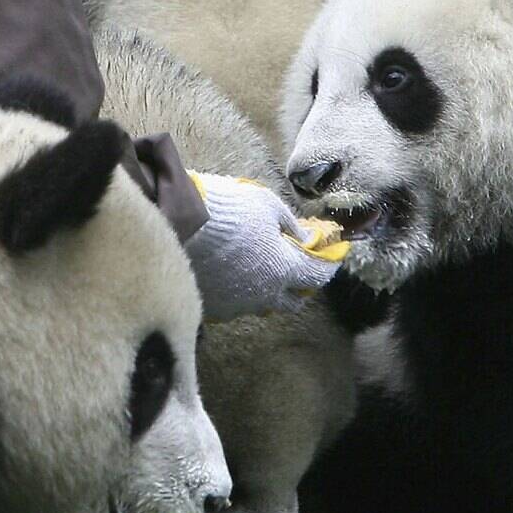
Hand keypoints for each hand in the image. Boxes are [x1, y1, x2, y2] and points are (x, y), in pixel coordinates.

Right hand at [184, 173, 342, 320]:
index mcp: (283, 269)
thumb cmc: (230, 209)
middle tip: (297, 271)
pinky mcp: (213, 307)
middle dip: (299, 287)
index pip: (317, 275)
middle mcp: (264, 294)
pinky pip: (235, 305)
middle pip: (293, 302)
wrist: (182, 222)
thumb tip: (305, 239)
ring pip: (262, 304)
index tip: (331, 258)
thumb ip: (291, 226)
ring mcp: (237, 304)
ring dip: (267, 291)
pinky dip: (239, 293)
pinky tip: (232, 276)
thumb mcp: (268, 205)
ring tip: (259, 272)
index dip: (328, 265)